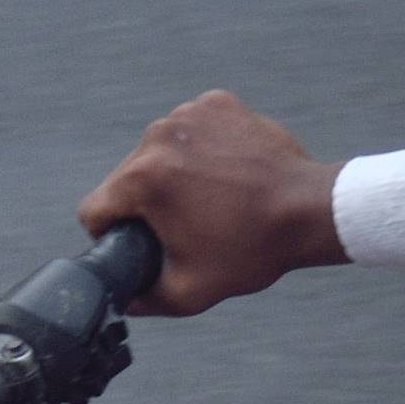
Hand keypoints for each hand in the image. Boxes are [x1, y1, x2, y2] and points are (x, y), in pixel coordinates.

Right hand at [77, 92, 347, 317]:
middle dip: (145, 204)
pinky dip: (200, 149)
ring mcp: (189, 113)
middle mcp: (158, 136)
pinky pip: (189, 129)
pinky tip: (225, 173)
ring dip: (172, 173)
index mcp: (143, 178)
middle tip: (185, 225)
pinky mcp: (216, 103)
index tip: (138, 242)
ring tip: (209, 199)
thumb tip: (122, 297)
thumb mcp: (190, 291)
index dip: (109, 234)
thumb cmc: (254, 248)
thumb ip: (143, 299)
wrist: (310, 210)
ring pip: (157, 151)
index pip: (94, 209)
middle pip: (125, 178)